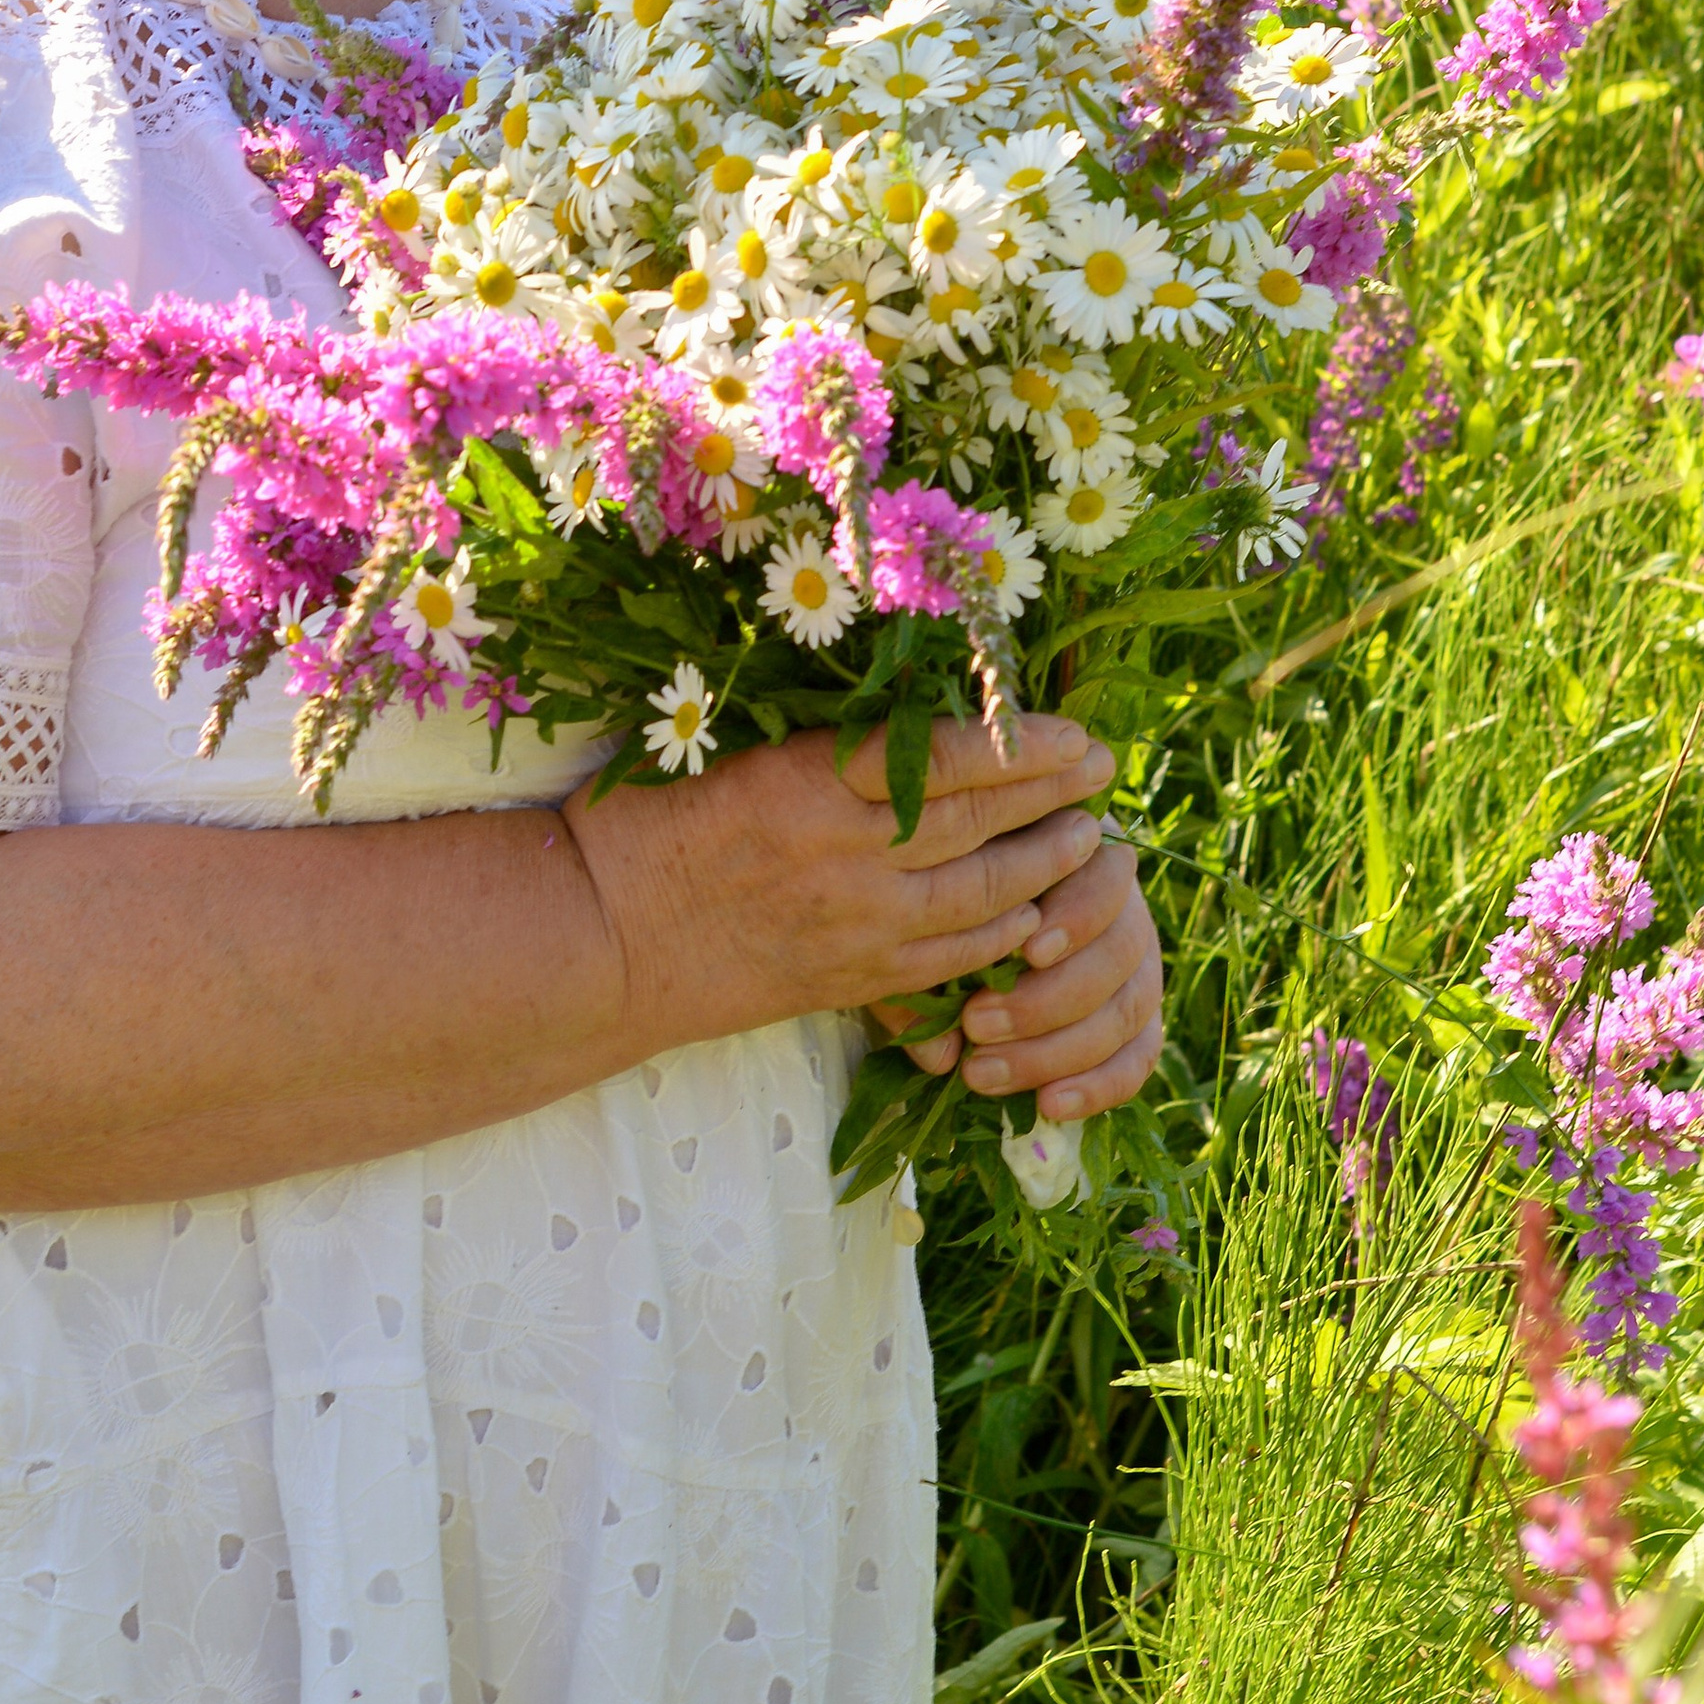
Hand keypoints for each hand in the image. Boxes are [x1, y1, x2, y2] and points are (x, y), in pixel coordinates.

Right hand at [571, 709, 1118, 1057]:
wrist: (598, 943)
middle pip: (978, 822)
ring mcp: (852, 927)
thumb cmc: (639, 826)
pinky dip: (999, 936)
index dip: (1022, 742)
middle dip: (1054, 796)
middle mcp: (844, 857)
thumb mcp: (725, 756)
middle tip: (1105, 771)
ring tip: (1087, 841)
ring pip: (980, 896)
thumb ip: (815, 749)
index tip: (1073, 728)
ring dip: (1044, 867)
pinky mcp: (847, 981)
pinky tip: (1027, 918)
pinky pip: (948, 962)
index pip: (944, 756)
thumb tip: (902, 721)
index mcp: (809, 784)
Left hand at [920, 825, 1163, 1123]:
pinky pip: (1139, 1056)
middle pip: (1120, 950)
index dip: (1077, 915)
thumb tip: (938, 1052)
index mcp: (1082, 854)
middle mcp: (1123, 905)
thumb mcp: (927, 911)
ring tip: (983, 1074)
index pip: (1106, 877)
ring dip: (1058, 1049)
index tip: (1029, 952)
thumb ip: (930, 962)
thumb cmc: (937, 896)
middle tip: (975, 1024)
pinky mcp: (1139, 1019)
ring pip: (1129, 1008)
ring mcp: (1137, 964)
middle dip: (1047, 998)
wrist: (962, 919)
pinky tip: (1050, 1106)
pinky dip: (1100, 1086)